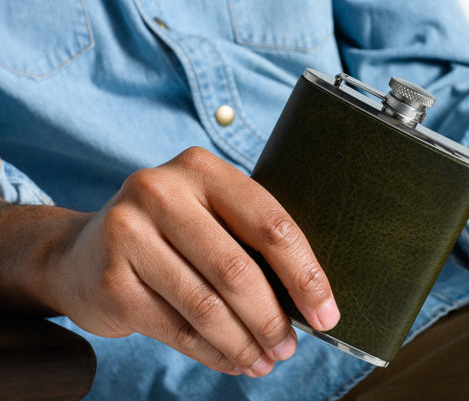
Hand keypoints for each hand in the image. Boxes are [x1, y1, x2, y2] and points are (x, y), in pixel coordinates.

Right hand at [44, 147, 338, 376]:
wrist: (81, 253)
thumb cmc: (170, 234)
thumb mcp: (209, 215)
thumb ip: (251, 241)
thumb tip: (310, 301)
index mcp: (202, 168)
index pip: (270, 224)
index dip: (305, 275)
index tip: (326, 314)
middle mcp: (161, 192)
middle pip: (238, 269)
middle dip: (273, 319)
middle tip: (290, 347)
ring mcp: (128, 234)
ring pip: (207, 306)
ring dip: (245, 343)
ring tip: (266, 360)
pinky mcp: (112, 282)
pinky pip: (178, 330)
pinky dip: (214, 353)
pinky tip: (234, 361)